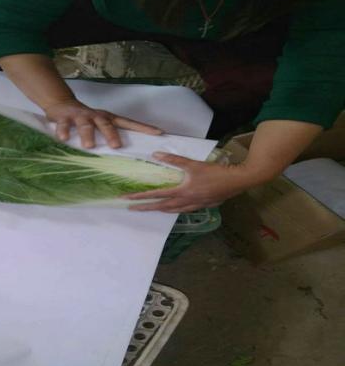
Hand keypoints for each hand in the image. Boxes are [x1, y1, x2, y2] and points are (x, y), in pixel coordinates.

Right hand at [43, 99, 161, 148]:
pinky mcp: (64, 117)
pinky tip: (63, 139)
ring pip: (85, 125)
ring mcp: (80, 116)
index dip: (143, 128)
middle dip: (111, 134)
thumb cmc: (85, 120)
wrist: (61, 105)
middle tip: (117, 146)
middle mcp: (96, 116)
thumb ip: (109, 136)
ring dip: (88, 135)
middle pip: (106, 124)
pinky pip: (64, 125)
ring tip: (89, 146)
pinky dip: (63, 132)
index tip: (158, 133)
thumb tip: (126, 155)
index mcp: (108, 118)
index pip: (128, 123)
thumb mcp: (99, 125)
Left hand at [123, 152, 259, 212]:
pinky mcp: (204, 205)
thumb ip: (174, 159)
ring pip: (173, 211)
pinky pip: (184, 210)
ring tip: (151, 209)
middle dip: (146, 208)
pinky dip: (175, 209)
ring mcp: (195, 205)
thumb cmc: (216, 172)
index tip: (127, 200)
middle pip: (161, 207)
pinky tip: (176, 207)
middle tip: (132, 208)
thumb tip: (156, 154)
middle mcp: (186, 202)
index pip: (156, 196)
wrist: (238, 180)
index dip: (140, 197)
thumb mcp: (193, 164)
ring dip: (160, 210)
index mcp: (182, 192)